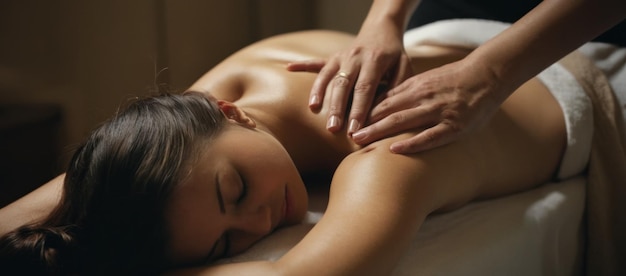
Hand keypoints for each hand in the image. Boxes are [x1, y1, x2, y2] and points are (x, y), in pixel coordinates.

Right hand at [287, 24, 412, 134]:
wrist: (382, 29)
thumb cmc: (394, 54)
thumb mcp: (404, 66)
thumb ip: (397, 86)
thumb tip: (387, 111)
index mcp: (374, 61)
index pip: (365, 89)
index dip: (359, 110)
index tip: (354, 129)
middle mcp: (355, 57)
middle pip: (343, 85)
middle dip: (337, 108)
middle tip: (333, 129)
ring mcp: (341, 57)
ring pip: (327, 76)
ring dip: (319, 94)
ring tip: (313, 110)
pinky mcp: (332, 57)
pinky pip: (316, 62)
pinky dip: (303, 65)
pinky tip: (289, 68)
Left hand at [351, 58, 508, 153]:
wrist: (487, 74)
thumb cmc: (454, 80)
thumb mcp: (426, 80)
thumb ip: (405, 92)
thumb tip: (380, 104)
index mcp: (414, 87)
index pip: (382, 100)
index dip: (363, 111)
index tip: (347, 122)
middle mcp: (422, 98)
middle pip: (386, 111)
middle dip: (364, 122)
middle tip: (345, 134)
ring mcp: (438, 112)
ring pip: (402, 122)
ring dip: (378, 131)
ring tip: (359, 141)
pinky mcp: (454, 126)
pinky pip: (429, 137)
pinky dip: (411, 143)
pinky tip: (394, 149)